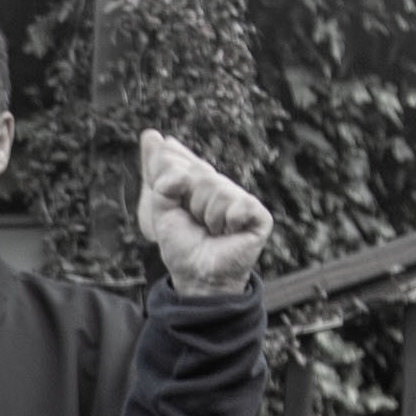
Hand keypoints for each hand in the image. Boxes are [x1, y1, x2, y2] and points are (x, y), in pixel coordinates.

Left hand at [137, 129, 272, 293]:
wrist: (197, 276)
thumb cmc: (182, 246)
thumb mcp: (160, 209)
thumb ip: (158, 176)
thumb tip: (159, 140)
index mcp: (199, 183)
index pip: (183, 159)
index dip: (170, 161)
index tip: (160, 156)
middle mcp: (221, 187)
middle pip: (197, 172)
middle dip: (186, 199)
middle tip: (192, 219)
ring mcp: (240, 199)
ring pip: (216, 188)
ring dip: (205, 214)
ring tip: (210, 229)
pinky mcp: (258, 215)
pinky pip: (237, 204)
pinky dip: (227, 220)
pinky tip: (227, 231)